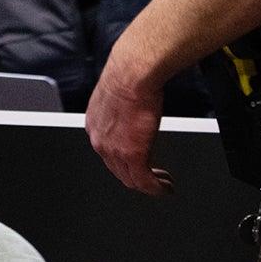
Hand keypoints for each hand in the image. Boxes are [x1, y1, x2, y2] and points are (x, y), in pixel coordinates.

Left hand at [86, 52, 173, 194]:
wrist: (132, 73)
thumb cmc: (127, 75)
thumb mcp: (116, 96)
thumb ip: (121, 110)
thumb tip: (133, 110)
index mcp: (95, 125)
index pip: (107, 153)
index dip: (124, 161)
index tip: (138, 163)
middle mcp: (100, 140)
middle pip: (117, 170)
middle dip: (136, 177)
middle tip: (154, 179)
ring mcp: (114, 150)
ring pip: (130, 180)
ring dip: (148, 185)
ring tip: (163, 183)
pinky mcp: (133, 155)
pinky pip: (144, 182)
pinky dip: (156, 189)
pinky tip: (165, 187)